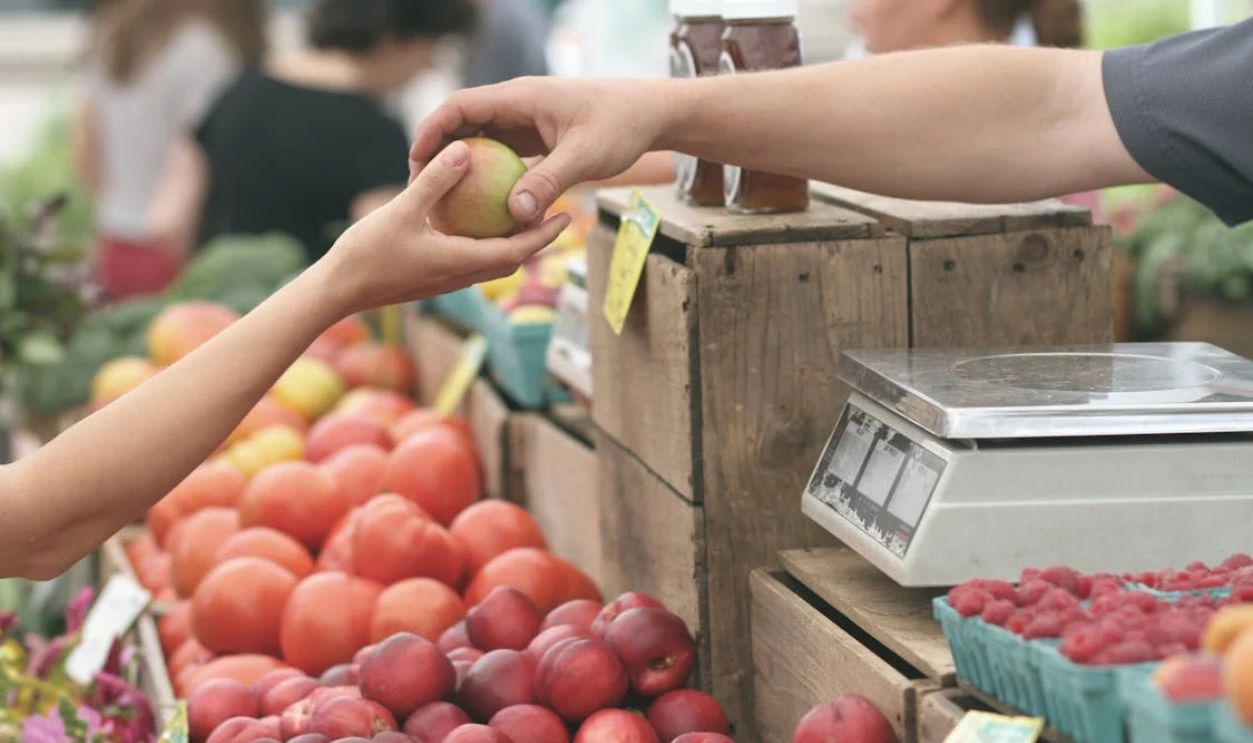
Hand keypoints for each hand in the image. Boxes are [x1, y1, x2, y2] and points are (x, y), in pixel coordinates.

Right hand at [319, 140, 571, 315]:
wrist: (337, 291)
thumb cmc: (367, 253)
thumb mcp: (402, 210)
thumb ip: (435, 181)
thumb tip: (464, 149)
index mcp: (461, 263)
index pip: (517, 251)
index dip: (544, 234)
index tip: (566, 215)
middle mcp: (460, 275)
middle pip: (511, 259)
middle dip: (536, 239)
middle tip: (556, 212)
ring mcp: (445, 279)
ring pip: (490, 261)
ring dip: (511, 242)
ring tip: (522, 214)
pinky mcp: (431, 277)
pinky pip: (469, 258)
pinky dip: (483, 242)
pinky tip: (475, 220)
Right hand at [410, 77, 667, 224]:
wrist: (650, 114)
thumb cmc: (620, 126)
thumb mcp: (584, 156)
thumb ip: (548, 182)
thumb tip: (514, 215)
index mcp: (520, 98)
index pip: (460, 106)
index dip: (432, 131)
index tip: (415, 161)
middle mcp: (517, 106)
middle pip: (463, 124)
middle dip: (438, 152)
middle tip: (420, 188)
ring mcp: (525, 122)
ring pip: (481, 141)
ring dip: (462, 167)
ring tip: (443, 201)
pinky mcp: (536, 139)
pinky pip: (502, 156)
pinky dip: (488, 177)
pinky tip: (481, 208)